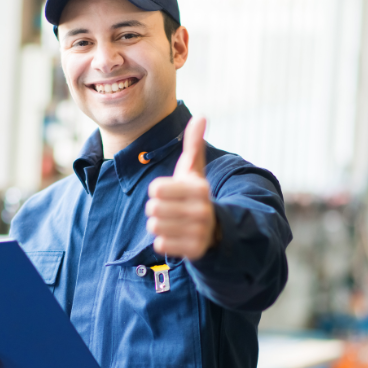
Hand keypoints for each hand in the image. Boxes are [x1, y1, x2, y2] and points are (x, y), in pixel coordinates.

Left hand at [146, 117, 216, 260]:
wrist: (215, 228)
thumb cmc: (195, 195)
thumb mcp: (194, 170)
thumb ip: (194, 145)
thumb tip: (201, 116)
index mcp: (199, 188)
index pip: (155, 189)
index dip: (158, 191)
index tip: (171, 193)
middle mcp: (202, 210)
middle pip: (152, 208)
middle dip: (157, 209)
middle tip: (172, 210)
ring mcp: (199, 232)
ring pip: (154, 226)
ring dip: (159, 224)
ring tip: (173, 222)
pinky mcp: (194, 250)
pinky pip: (160, 244)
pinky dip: (164, 240)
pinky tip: (175, 236)